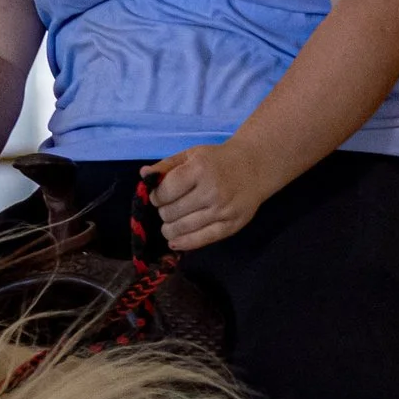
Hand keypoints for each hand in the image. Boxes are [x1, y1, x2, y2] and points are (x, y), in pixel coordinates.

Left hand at [142, 142, 270, 252]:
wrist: (255, 167)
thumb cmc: (218, 159)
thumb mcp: (191, 155)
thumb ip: (166, 165)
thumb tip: (143, 175)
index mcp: (199, 170)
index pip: (165, 192)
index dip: (156, 197)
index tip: (159, 196)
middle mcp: (211, 191)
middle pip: (171, 212)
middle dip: (164, 212)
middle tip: (169, 208)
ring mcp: (222, 211)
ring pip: (182, 228)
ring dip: (170, 229)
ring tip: (169, 225)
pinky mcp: (231, 226)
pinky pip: (202, 240)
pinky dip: (184, 243)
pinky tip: (174, 242)